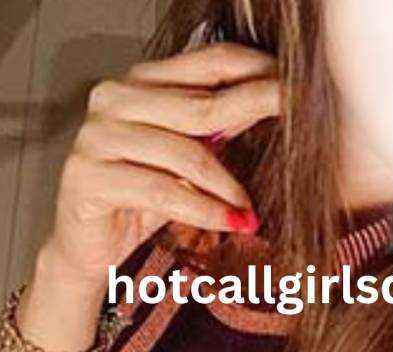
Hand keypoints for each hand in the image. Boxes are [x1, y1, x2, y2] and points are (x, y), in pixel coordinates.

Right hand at [41, 43, 278, 287]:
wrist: (91, 247)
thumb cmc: (143, 200)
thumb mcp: (188, 160)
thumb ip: (219, 128)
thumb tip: (276, 104)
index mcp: (140, 82)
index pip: (211, 62)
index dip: (258, 74)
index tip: (301, 91)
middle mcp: (114, 98)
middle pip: (202, 105)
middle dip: (257, 116)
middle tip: (304, 131)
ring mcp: (97, 135)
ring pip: (185, 153)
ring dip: (229, 186)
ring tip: (252, 212)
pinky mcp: (88, 176)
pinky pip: (164, 191)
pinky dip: (204, 210)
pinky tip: (233, 223)